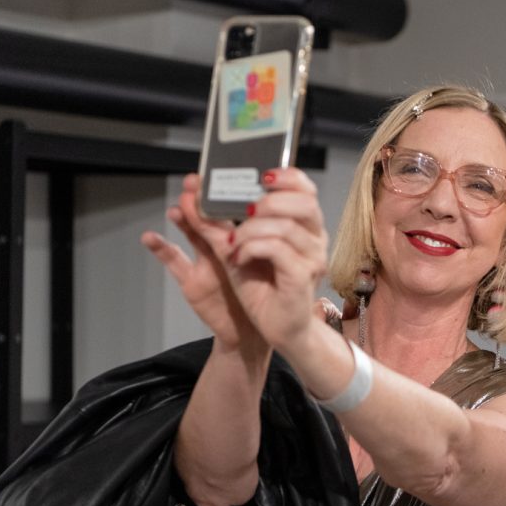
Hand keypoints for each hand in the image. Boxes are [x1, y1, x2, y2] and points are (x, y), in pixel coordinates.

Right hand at [142, 173, 261, 351]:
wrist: (252, 331)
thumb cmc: (263, 296)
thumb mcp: (269, 266)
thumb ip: (268, 243)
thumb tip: (279, 215)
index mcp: (242, 243)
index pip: (230, 214)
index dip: (224, 198)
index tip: (221, 181)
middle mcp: (220, 249)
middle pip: (208, 218)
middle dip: (200, 201)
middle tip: (193, 185)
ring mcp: (203, 263)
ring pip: (191, 234)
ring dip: (183, 218)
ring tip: (177, 206)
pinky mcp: (191, 280)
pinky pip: (174, 263)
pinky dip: (161, 249)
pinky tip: (150, 237)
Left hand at [222, 167, 330, 352]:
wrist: (276, 329)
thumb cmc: (262, 290)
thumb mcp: (232, 250)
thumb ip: (213, 223)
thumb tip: (190, 195)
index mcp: (303, 227)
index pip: (305, 188)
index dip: (286, 176)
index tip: (261, 177)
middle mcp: (314, 239)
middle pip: (302, 201)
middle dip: (266, 202)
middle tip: (242, 217)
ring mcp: (312, 258)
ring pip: (284, 225)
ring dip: (249, 231)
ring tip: (233, 246)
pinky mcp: (302, 276)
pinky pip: (277, 248)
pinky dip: (251, 248)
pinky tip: (240, 258)